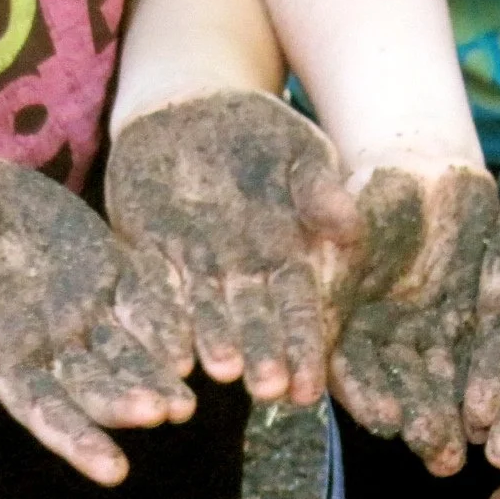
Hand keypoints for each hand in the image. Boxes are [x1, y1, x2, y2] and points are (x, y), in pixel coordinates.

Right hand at [0, 162, 194, 485]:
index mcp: (1, 355)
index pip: (45, 410)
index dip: (78, 440)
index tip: (114, 473)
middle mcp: (50, 345)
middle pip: (97, 386)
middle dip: (130, 402)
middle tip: (168, 413)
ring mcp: (83, 310)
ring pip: (130, 351)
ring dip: (159, 373)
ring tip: (189, 397)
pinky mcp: (106, 270)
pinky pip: (145, 295)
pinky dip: (169, 315)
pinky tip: (196, 331)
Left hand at [105, 91, 362, 406]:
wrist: (190, 108)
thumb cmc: (260, 135)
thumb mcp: (299, 152)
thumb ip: (322, 190)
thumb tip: (352, 229)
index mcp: (285, 260)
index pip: (300, 311)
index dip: (305, 348)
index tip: (310, 387)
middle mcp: (240, 276)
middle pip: (254, 322)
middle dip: (262, 356)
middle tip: (267, 390)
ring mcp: (193, 268)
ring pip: (205, 314)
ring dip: (212, 342)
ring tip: (220, 371)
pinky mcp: (147, 254)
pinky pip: (152, 288)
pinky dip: (158, 317)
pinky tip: (162, 348)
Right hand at [329, 162, 497, 475]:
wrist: (427, 179)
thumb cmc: (379, 192)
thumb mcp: (351, 214)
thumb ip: (335, 249)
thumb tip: (332, 256)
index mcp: (340, 321)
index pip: (348, 364)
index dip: (366, 392)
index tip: (385, 418)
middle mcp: (380, 344)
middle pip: (397, 389)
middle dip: (419, 423)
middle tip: (440, 458)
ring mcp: (422, 343)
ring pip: (436, 388)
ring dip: (449, 424)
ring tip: (467, 456)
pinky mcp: (465, 335)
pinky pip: (477, 369)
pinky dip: (485, 396)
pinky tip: (498, 422)